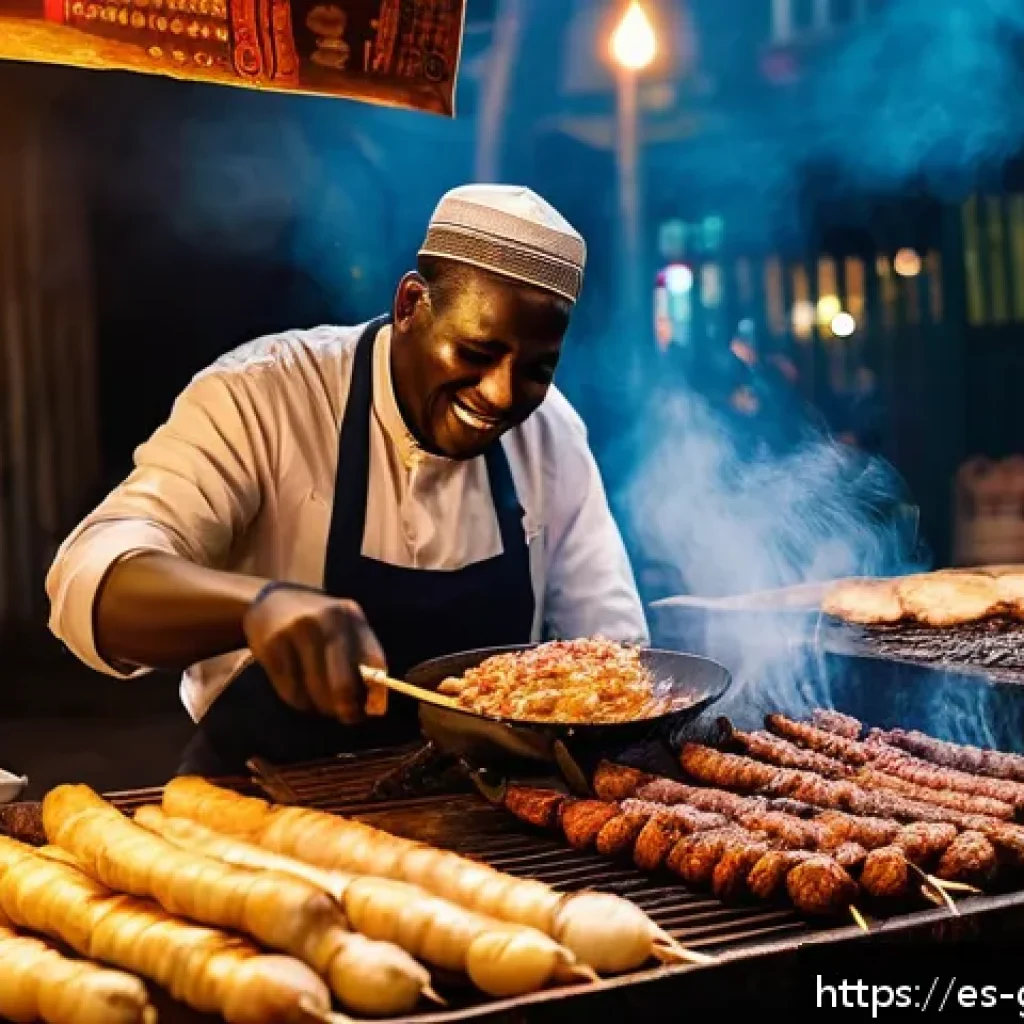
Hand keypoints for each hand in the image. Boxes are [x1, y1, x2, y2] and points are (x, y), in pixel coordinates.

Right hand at [242, 584, 386, 723]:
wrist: (268, 601)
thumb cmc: (315, 621)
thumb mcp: (341, 625)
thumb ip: (358, 655)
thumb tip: (374, 702)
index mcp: (351, 615)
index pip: (374, 661)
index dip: (375, 692)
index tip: (372, 710)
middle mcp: (328, 620)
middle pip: (343, 684)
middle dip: (346, 708)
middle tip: (346, 716)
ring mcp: (298, 631)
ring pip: (316, 692)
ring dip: (321, 707)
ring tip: (321, 703)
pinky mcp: (273, 646)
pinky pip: (292, 691)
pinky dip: (299, 701)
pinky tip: (300, 692)